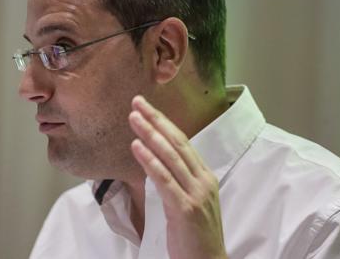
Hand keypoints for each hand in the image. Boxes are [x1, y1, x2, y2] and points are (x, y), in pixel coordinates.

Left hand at [128, 96, 226, 258]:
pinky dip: (150, 161)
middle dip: (155, 120)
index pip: (183, 143)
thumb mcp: (189, 201)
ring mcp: (196, 194)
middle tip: (137, 102)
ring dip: (150, 134)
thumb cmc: (196, 236)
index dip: (164, 123)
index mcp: (205, 177)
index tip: (146, 108)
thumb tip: (156, 162)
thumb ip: (177, 181)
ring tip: (133, 118)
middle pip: (177, 143)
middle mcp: (203, 181)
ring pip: (171, 157)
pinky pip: (165, 180)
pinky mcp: (185, 209)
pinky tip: (136, 147)